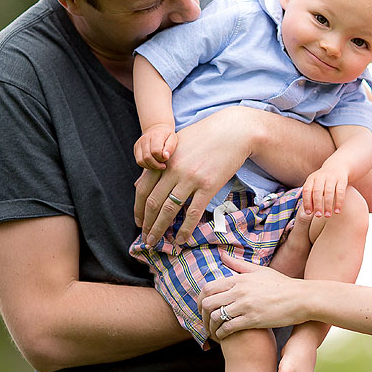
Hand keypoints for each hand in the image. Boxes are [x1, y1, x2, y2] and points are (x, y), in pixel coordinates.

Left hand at [134, 108, 252, 245]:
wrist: (233, 130)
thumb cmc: (205, 135)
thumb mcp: (176, 144)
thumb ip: (160, 163)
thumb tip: (142, 182)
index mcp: (163, 160)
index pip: (143, 189)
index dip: (138, 209)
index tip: (138, 221)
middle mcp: (173, 170)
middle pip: (153, 203)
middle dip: (147, 223)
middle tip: (145, 237)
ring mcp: (190, 179)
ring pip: (169, 210)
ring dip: (159, 228)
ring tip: (155, 241)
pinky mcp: (208, 186)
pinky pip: (193, 212)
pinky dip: (185, 229)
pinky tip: (180, 240)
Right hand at [134, 124, 177, 169]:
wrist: (157, 129)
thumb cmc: (167, 136)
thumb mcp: (173, 139)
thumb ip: (171, 147)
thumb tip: (165, 157)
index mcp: (155, 135)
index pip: (156, 151)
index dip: (161, 158)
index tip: (166, 159)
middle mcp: (145, 138)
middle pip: (147, 157)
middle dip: (156, 165)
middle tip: (163, 165)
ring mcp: (139, 143)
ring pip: (141, 160)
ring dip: (151, 166)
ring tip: (158, 165)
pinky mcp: (136, 147)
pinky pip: (138, 161)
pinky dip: (145, 165)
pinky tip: (153, 164)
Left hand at [198, 253, 306, 339]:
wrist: (302, 299)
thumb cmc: (282, 284)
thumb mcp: (260, 271)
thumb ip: (239, 265)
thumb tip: (222, 255)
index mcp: (239, 279)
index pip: (209, 287)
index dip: (201, 300)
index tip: (202, 308)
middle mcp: (239, 291)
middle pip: (208, 302)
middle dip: (202, 315)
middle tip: (204, 322)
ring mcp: (245, 305)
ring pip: (215, 317)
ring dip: (211, 326)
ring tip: (213, 331)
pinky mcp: (253, 320)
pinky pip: (228, 328)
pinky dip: (221, 334)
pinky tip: (223, 337)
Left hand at [301, 164, 348, 216]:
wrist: (337, 165)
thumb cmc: (323, 180)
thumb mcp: (313, 183)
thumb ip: (308, 193)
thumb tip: (302, 205)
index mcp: (312, 178)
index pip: (307, 190)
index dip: (307, 201)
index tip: (308, 213)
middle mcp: (321, 177)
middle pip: (317, 191)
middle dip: (317, 204)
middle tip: (318, 215)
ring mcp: (332, 177)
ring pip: (329, 192)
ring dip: (328, 205)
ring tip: (327, 215)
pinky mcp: (342, 179)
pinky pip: (340, 192)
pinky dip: (339, 202)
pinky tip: (337, 211)